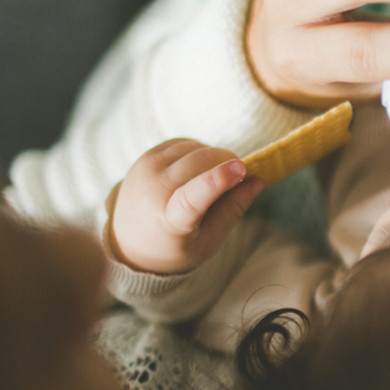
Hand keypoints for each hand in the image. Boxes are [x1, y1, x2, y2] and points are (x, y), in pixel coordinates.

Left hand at [108, 139, 263, 274]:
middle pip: (201, 163)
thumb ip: (233, 211)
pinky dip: (199, 153)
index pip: (191, 199)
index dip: (217, 181)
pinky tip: (196, 172)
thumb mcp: (208, 241)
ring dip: (214, 158)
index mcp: (169, 222)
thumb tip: (258, 181)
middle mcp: (152, 192)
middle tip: (240, 177)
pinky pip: (185, 144)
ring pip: (196, 149)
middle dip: (229, 163)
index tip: (242, 168)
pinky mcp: (147, 156)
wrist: (130, 240)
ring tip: (211, 180)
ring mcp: (146, 170)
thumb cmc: (176, 246)